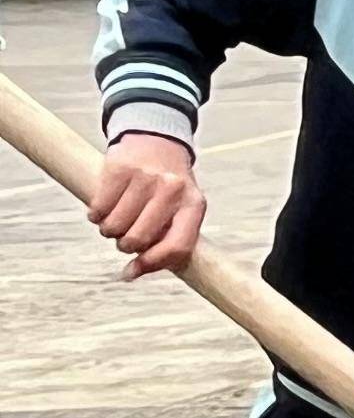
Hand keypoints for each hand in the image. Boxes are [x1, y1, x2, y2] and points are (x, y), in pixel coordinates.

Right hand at [88, 134, 205, 279]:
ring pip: (113, 227)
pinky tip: (104, 207)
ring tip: (117, 219)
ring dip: (109, 230)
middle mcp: (174, 190)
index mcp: (195, 205)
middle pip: (138, 240)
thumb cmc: (167, 189)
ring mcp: (146, 178)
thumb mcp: (179, 211)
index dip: (153, 264)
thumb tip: (128, 275)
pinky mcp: (119, 168)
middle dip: (125, 245)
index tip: (133, 270)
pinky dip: (96, 215)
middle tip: (126, 235)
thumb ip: (164, 243)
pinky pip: (97, 209)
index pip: (178, 246)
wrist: (156, 142)